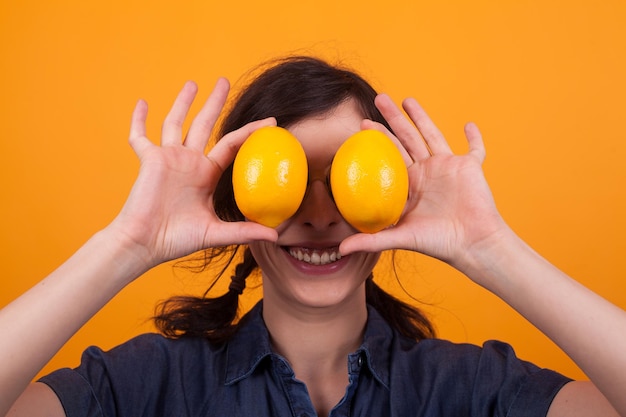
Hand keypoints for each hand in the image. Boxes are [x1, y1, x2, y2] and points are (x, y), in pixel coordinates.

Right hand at [110, 79, 276, 268]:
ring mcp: (168, 158)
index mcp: (206, 173)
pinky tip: (142, 102)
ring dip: (182, 103)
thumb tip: (275, 236)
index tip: (271, 122)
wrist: (146, 243)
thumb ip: (244, 232)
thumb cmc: (178, 239)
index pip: (232, 144)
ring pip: (175, 123)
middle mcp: (189, 161)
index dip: (250, 132)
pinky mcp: (148, 160)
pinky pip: (139, 136)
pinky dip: (139, 120)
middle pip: (204, 124)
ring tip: (193, 83)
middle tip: (224, 81)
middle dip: (214, 103)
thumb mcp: (216, 233)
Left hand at [340, 94, 506, 269]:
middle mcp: (427, 172)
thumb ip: (370, 241)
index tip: (361, 124)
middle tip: (379, 99)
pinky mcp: (471, 167)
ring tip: (407, 100)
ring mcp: (449, 168)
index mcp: (410, 184)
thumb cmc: (437, 243)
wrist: (472, 244)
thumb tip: (339, 249)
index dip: (377, 139)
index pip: (390, 155)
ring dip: (422, 117)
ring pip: (433, 135)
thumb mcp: (400, 238)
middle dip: (393, 118)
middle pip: (407, 137)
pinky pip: (475, 148)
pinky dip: (474, 137)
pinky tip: (469, 124)